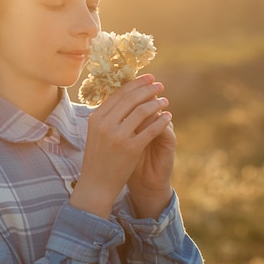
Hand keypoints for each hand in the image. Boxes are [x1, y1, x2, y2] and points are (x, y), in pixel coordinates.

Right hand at [69, 75, 170, 217]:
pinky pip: (150, 130)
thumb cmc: (99, 157)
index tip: (148, 78)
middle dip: (148, 89)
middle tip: (160, 85)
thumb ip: (108, 115)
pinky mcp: (130, 149)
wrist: (96, 184)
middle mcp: (105, 124)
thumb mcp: (97, 132)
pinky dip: (161, 121)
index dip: (136, 84)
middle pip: (131, 99)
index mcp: (96, 117)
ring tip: (165, 101)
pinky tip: (168, 117)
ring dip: (157, 104)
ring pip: (142, 112)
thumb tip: (125, 94)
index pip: (119, 93)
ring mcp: (117, 136)